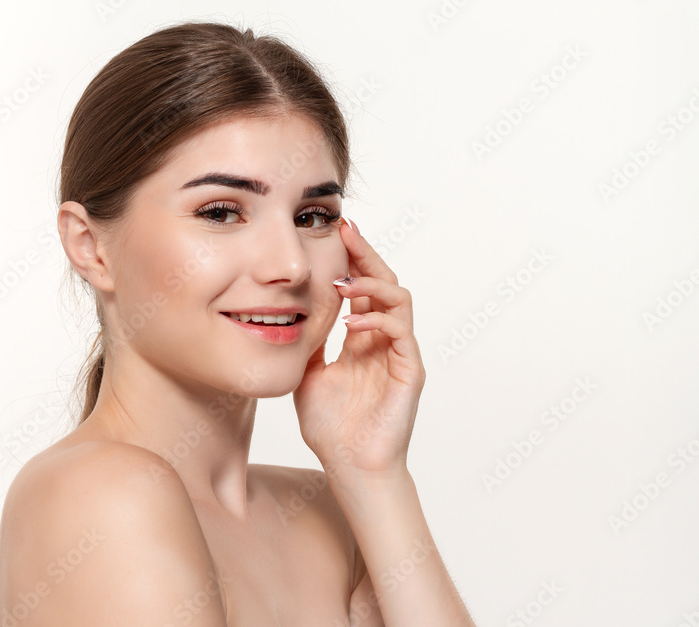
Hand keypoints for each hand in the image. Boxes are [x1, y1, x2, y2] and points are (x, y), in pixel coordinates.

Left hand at [293, 217, 425, 476]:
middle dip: (364, 253)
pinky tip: (351, 322)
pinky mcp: (409, 372)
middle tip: (345, 230)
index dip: (349, 258)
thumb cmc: (331, 429)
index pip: (360, 287)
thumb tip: (289, 312)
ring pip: (399, 299)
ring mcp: (399, 354)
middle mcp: (384, 340)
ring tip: (342, 281)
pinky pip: (401, 334)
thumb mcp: (308, 374)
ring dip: (371, 283)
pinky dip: (377, 320)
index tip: (331, 232)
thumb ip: (308, 343)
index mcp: (363, 338)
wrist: (350, 468)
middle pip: (383, 282)